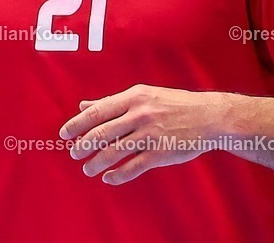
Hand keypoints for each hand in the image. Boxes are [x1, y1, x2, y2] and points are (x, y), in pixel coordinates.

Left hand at [59, 84, 227, 184]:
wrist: (209, 116)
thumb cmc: (174, 104)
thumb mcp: (144, 95)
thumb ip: (113, 102)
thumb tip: (84, 105)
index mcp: (134, 97)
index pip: (98, 111)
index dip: (77, 124)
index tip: (64, 134)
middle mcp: (140, 114)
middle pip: (102, 132)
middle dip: (83, 146)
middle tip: (74, 154)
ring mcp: (150, 134)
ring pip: (115, 151)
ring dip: (97, 163)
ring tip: (88, 169)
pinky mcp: (160, 153)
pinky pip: (133, 167)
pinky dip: (118, 175)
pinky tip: (109, 178)